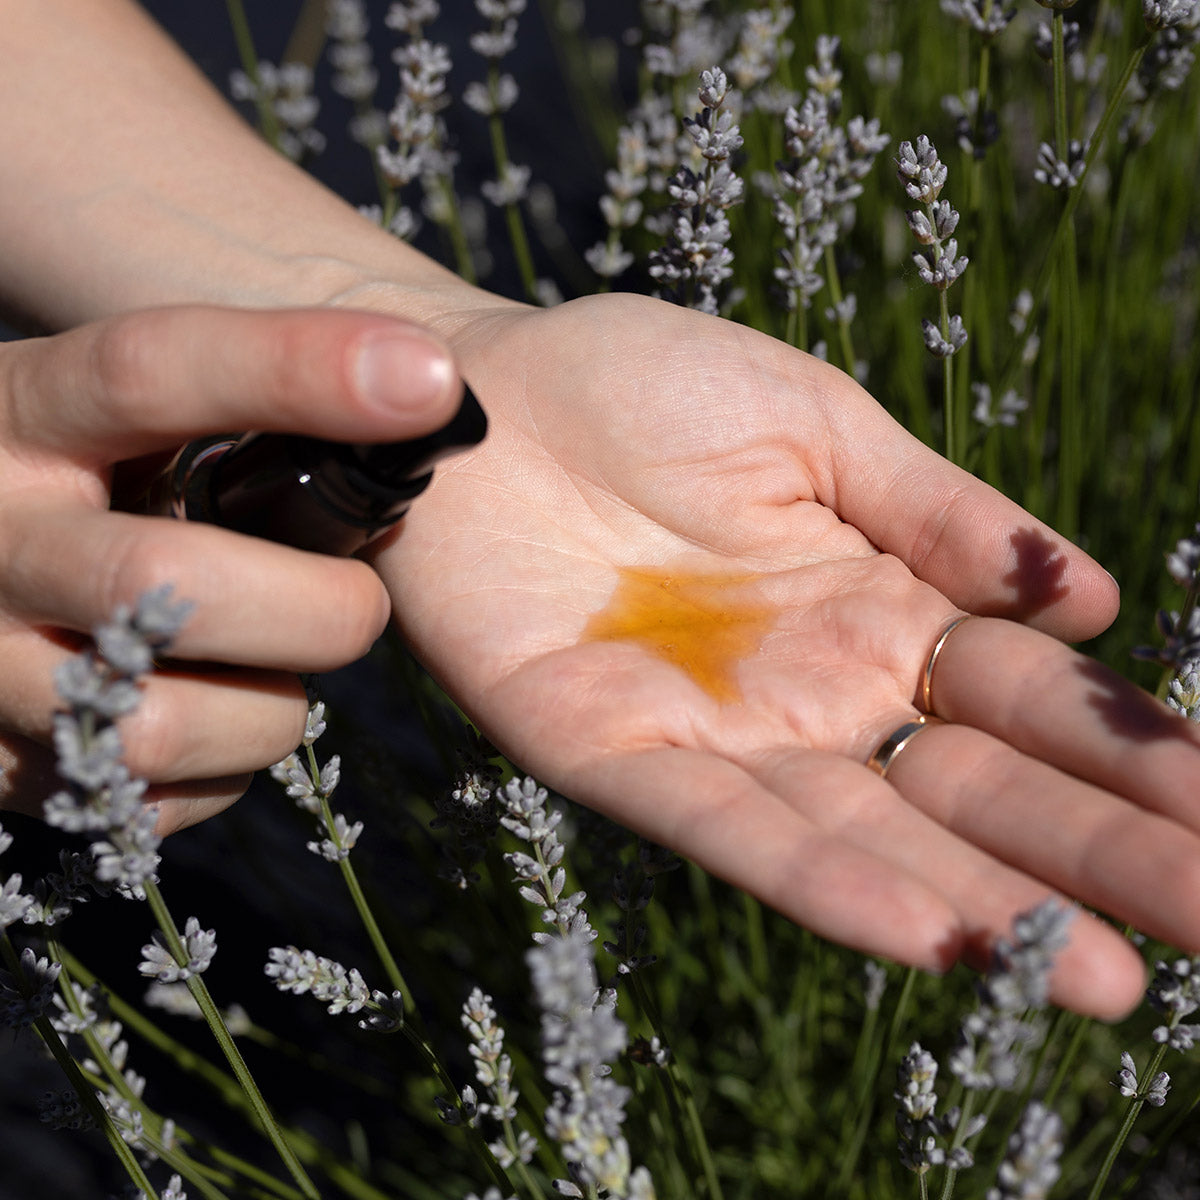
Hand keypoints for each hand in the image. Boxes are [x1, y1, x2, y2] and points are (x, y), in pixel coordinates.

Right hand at [0, 304, 460, 832]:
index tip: (431, 376)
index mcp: (23, 412)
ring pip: (162, 723)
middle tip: (360, 602)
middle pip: (164, 582)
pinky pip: (155, 802)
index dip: (295, 369)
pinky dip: (223, 770)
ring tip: (269, 664)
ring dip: (268, 706)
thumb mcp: (120, 419)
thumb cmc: (88, 491)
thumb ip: (235, 402)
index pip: (149, 369)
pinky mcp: (1, 771)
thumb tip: (414, 394)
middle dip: (315, 608)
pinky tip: (215, 714)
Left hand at [375, 291, 1197, 1017]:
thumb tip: (1087, 595)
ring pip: (868, 839)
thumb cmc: (638, 384)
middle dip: (1099, 858)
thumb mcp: (814, 421)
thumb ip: (937, 512)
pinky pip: (729, 833)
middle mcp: (813, 690)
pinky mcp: (613, 753)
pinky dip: (823, 885)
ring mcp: (719, 733)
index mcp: (875, 605)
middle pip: (972, 791)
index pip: (1028, 699)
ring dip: (982, 905)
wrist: (471, 398)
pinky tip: (927, 932)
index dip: (1131, 752)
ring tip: (1099, 977)